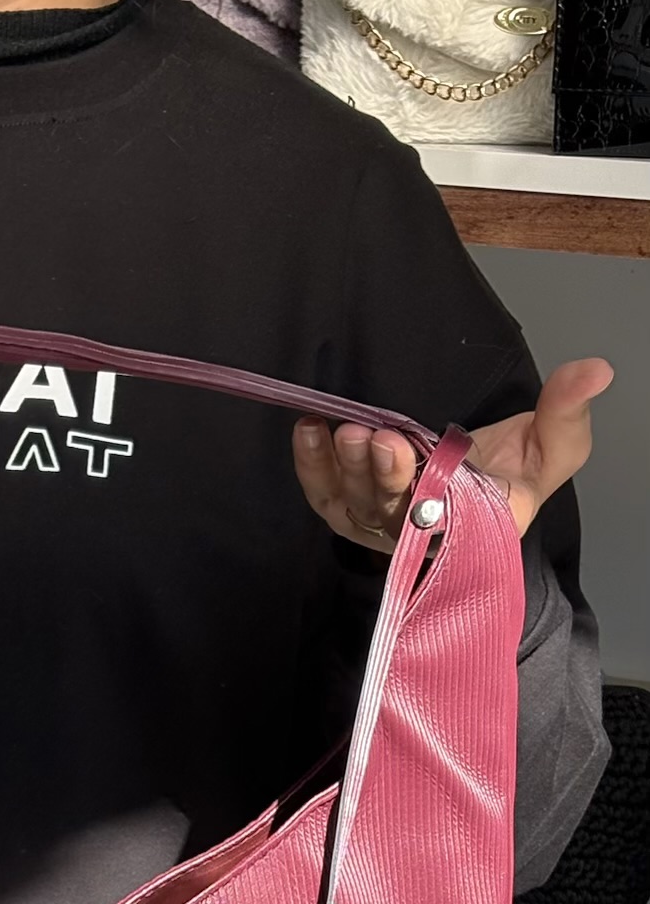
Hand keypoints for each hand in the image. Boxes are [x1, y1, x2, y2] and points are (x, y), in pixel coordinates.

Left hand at [291, 358, 612, 552]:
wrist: (479, 479)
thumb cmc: (513, 473)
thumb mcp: (552, 445)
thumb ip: (567, 411)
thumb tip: (594, 369)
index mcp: (469, 529)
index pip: (438, 520)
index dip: (417, 490)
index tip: (405, 448)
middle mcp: (418, 534)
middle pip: (390, 512)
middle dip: (380, 474)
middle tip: (373, 437)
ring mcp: (379, 523)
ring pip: (354, 503)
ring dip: (344, 467)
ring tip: (342, 430)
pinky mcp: (350, 508)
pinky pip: (325, 495)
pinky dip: (311, 467)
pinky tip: (309, 432)